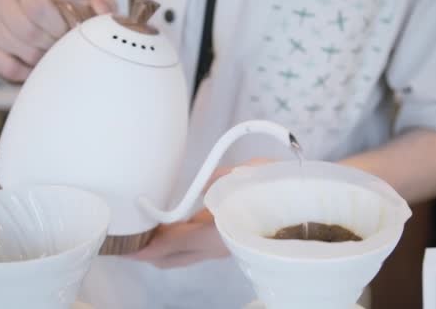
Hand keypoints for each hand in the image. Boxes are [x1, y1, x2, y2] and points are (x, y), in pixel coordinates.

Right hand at [0, 0, 115, 81]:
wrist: (54, 46)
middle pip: (24, 27)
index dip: (54, 23)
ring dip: (38, 58)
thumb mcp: (91, 14)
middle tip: (60, 48)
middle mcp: (3, 0)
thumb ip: (104, 7)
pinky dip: (25, 72)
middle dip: (48, 43)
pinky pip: (4, 64)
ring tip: (49, 57)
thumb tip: (101, 7)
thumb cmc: (69, 25)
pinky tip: (35, 68)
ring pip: (13, 45)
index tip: (66, 32)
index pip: (35, 1)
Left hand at [130, 158, 273, 268]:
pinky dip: (178, 244)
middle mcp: (218, 247)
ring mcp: (225, 249)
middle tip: (126, 240)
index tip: (124, 247)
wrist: (312, 204)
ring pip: (183, 257)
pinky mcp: (230, 244)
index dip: (143, 247)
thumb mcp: (239, 176)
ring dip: (162, 248)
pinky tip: (173, 230)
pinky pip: (196, 250)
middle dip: (146, 252)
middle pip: (171, 258)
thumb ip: (210, 183)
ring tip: (143, 233)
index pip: (169, 245)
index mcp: (217, 232)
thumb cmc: (277, 185)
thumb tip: (195, 190)